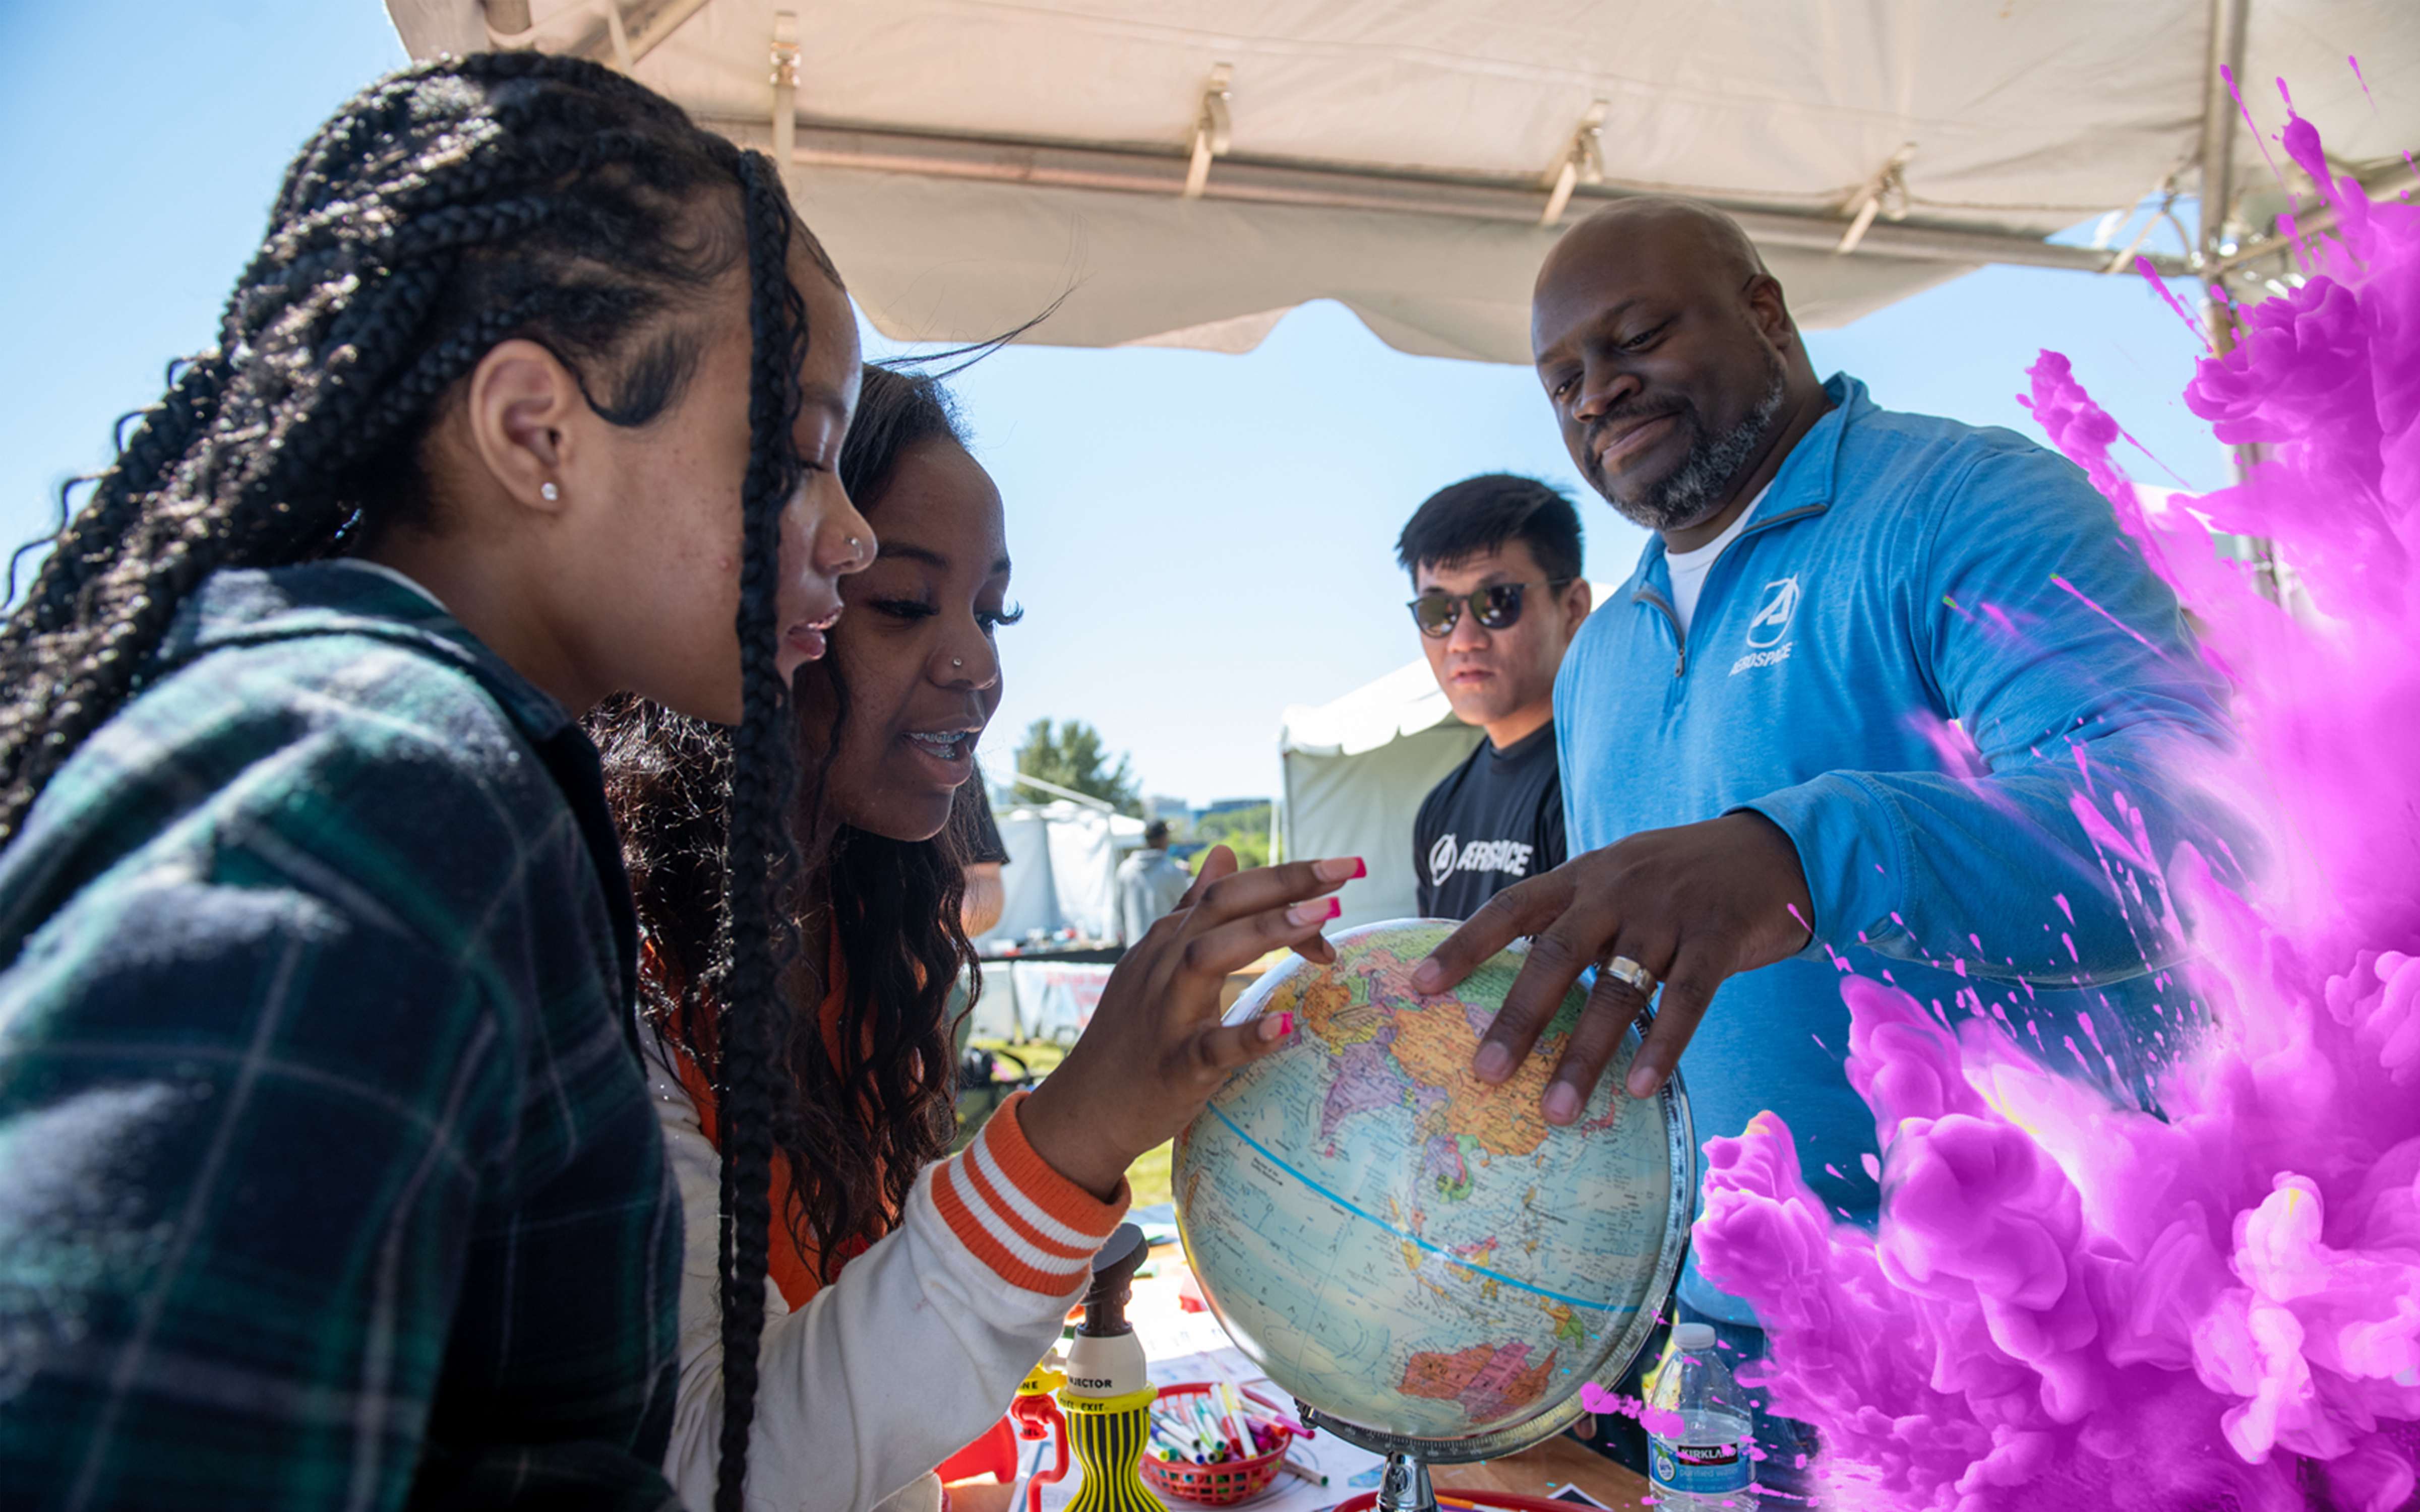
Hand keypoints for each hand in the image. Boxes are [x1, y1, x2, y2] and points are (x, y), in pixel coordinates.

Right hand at [1019, 848, 1363, 1197]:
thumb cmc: (1133, 1035)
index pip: (1227, 893)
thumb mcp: (1158, 962)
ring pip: (1207, 958)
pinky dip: (1247, 1035)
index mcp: (1167, 941)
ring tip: (1321, 919)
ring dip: (1263, 933)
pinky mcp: (1175, 1067)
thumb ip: (1192, 909)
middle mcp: (1164, 966)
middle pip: (1219, 907)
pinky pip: (1211, 1048)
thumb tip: (1224, 852)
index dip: (1282, 877)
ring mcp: (1166, 1015)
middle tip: (1343, 874)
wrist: (1086, 1109)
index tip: (1339, 873)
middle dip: (1282, 884)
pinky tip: (1285, 1025)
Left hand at [1409, 813, 1811, 1119]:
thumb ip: (1572, 922)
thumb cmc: (1674, 880)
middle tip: (1486, 1074)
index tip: (1420, 987)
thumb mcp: (1614, 882)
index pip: (1510, 908)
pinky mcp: (1718, 937)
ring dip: (1585, 1054)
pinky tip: (1639, 1088)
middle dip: (1519, 1019)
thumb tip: (1520, 991)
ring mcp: (1668, 913)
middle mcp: (1617, 891)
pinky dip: (1661, 1045)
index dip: (1464, 946)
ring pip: (1618, 988)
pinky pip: (1687, 999)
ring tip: (1558, 1109)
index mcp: (1582, 878)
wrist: (1766, 848)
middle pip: (1557, 956)